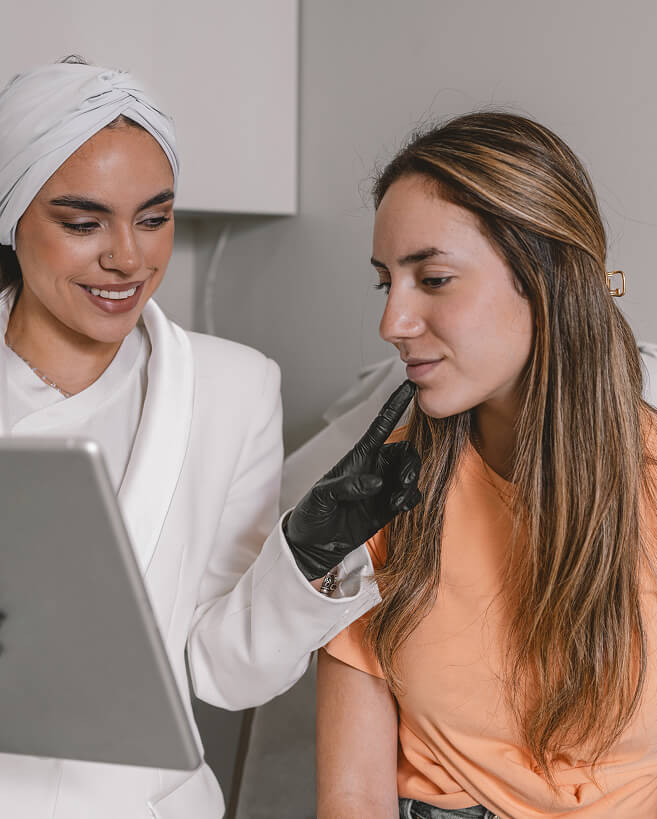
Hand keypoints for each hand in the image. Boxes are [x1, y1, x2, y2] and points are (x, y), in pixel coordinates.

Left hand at [284, 380, 421, 579]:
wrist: (313, 545)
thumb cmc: (311, 514)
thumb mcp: (322, 497)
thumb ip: (346, 486)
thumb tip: (375, 482)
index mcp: (358, 456)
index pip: (381, 426)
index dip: (395, 405)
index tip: (410, 387)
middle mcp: (374, 468)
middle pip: (405, 452)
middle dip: (412, 462)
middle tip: (405, 480)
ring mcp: (383, 487)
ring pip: (411, 473)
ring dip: (411, 482)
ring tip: (398, 500)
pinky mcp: (389, 507)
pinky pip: (410, 496)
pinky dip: (411, 498)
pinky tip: (400, 507)